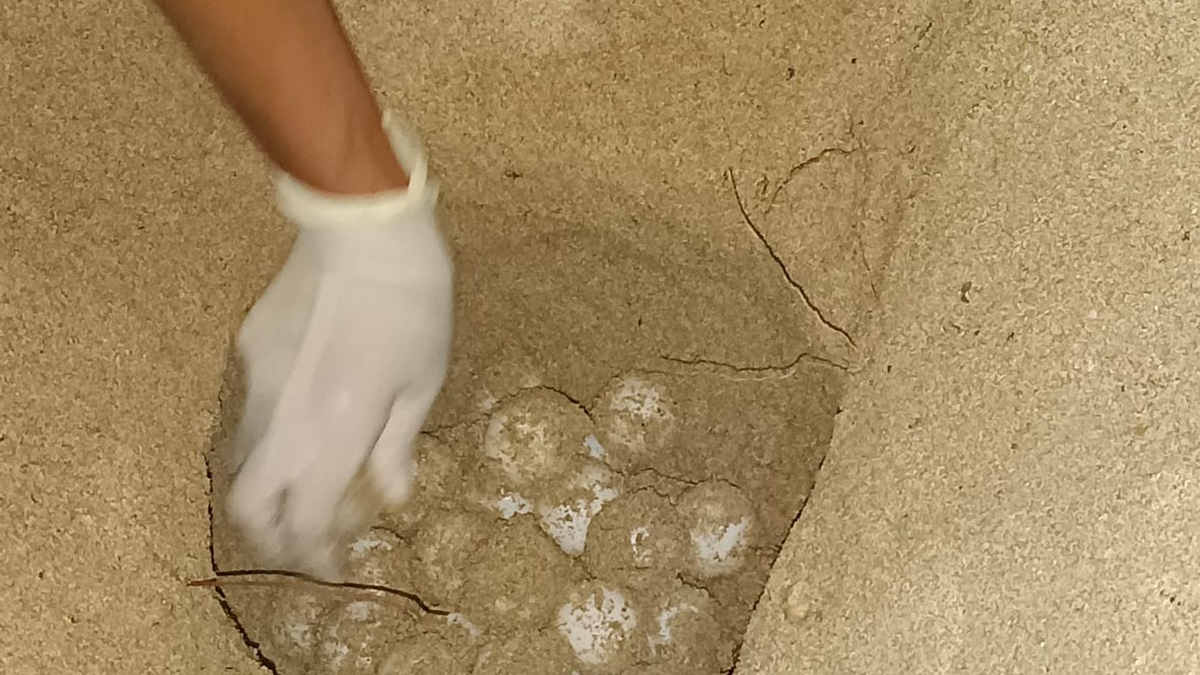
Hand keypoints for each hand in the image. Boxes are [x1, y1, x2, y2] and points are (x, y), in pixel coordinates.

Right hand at [226, 113, 452, 579]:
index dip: (315, 557)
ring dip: (267, 487)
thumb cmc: (414, 309)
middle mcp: (282, 418)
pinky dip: (270, 435)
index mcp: (332, 433)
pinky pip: (250, 408)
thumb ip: (396, 446)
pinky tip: (304, 415)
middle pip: (248, 503)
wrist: (366, 232)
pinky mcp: (249, 348)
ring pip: (242, 457)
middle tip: (306, 540)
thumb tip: (390, 494)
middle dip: (273, 535)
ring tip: (302, 487)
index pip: (305, 521)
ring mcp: (256, 381)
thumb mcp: (422, 383)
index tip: (335, 571)